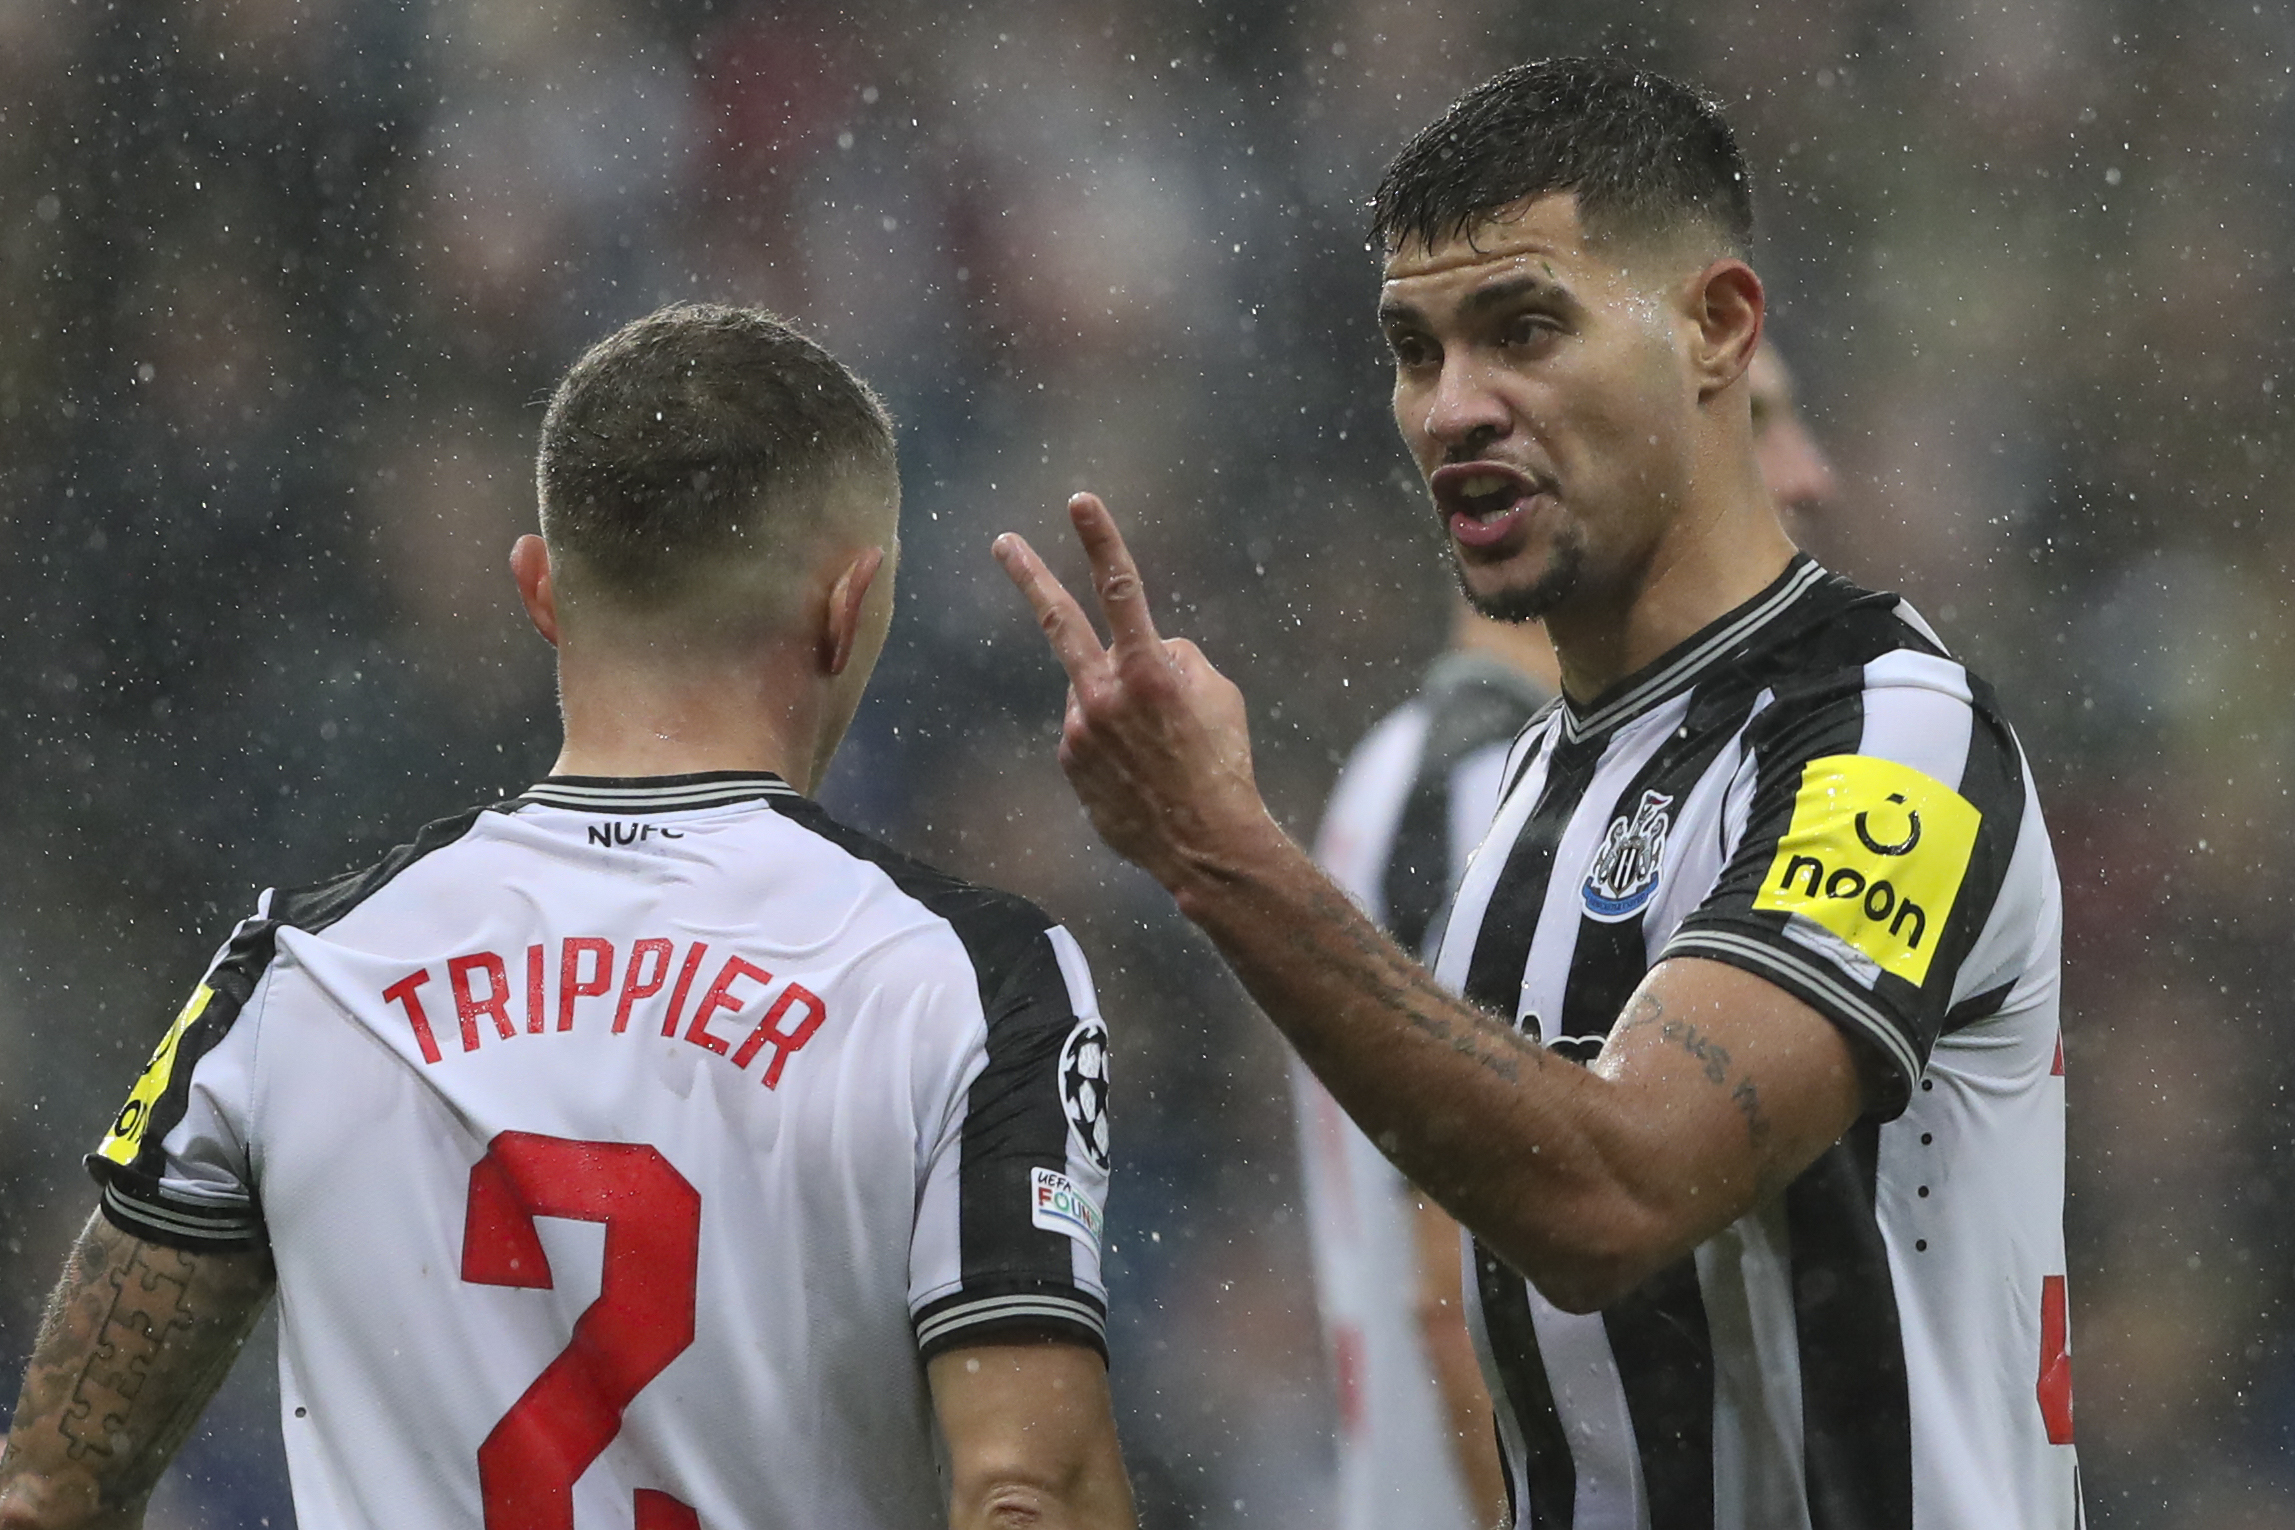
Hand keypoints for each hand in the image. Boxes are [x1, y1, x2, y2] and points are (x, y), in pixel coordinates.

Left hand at [993, 493, 1279, 896]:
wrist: (1202, 844)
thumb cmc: (1220, 763)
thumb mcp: (1218, 695)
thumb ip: (1175, 658)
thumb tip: (1144, 652)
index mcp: (1149, 671)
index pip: (1121, 590)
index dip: (1100, 541)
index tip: (1079, 500)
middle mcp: (1104, 694)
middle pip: (1059, 622)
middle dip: (1029, 576)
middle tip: (1003, 542)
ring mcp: (1079, 730)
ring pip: (1092, 690)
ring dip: (1115, 703)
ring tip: (1154, 748)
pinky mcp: (1069, 762)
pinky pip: (1087, 731)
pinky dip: (1109, 740)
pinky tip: (1137, 771)